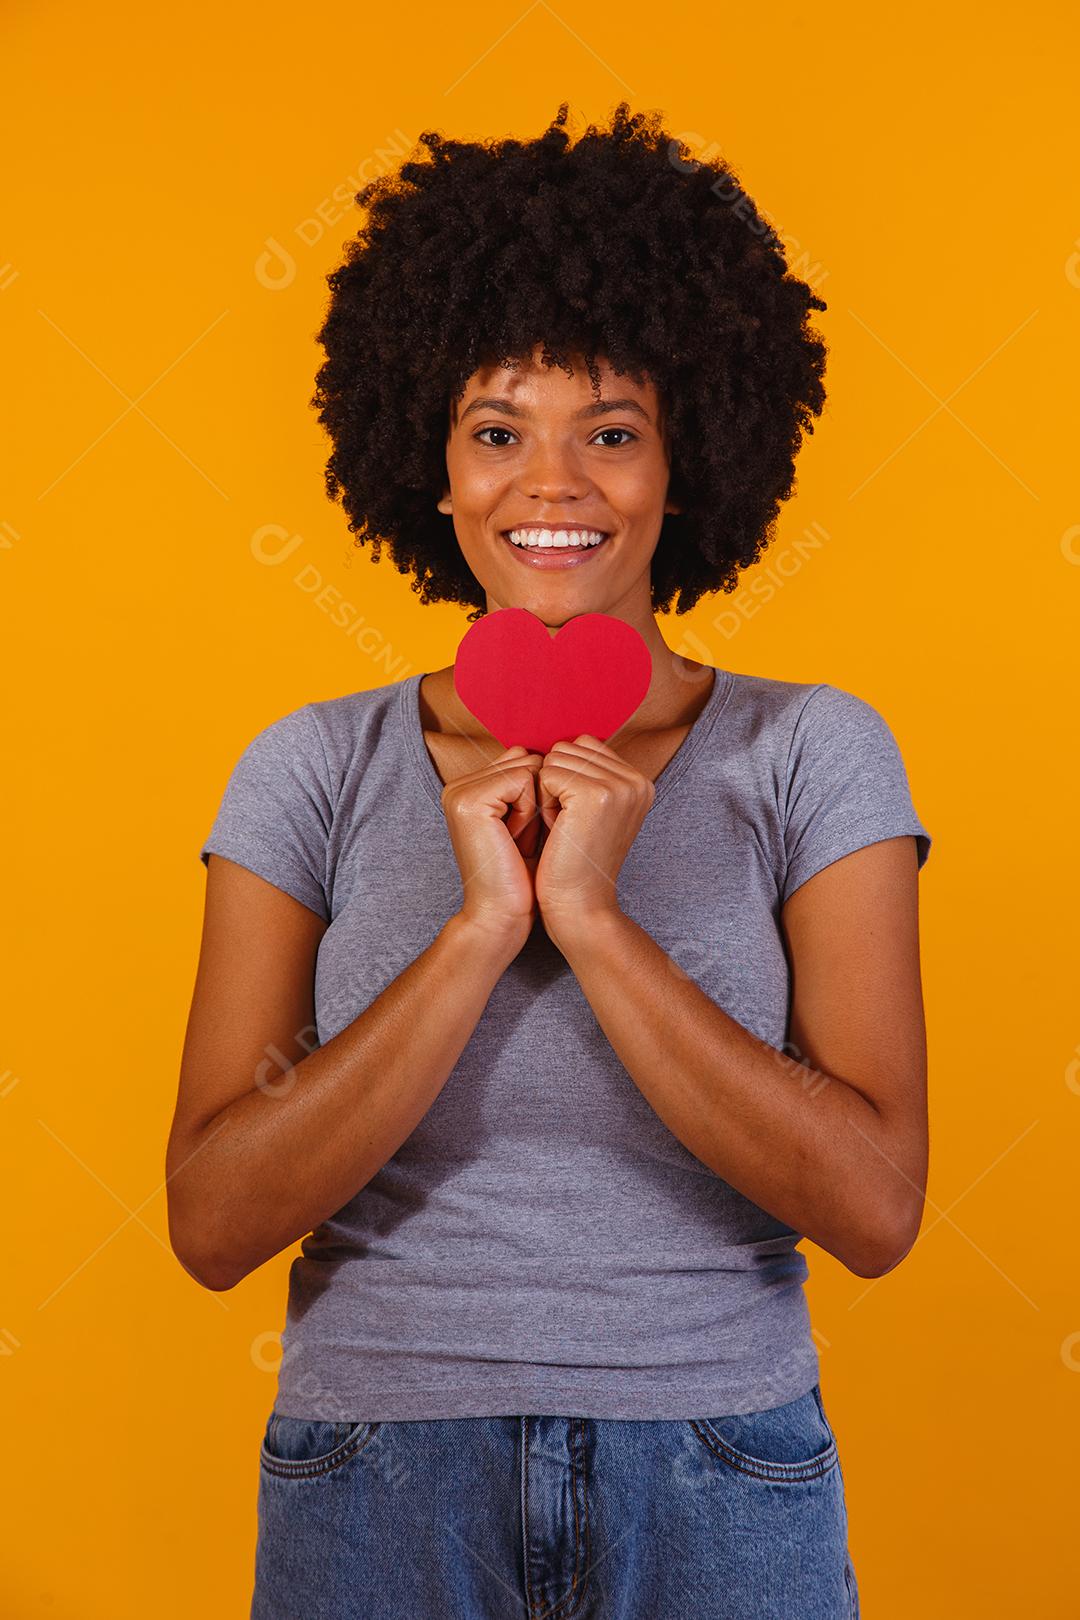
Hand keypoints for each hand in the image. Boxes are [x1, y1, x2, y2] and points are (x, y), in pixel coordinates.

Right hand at [440, 745, 546, 950]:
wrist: (502, 916)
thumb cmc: (522, 876)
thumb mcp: (527, 820)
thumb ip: (529, 784)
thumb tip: (562, 750)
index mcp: (468, 788)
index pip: (523, 758)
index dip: (539, 794)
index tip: (527, 833)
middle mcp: (458, 785)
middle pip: (527, 758)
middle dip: (539, 798)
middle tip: (521, 839)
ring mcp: (460, 791)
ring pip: (529, 766)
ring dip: (536, 805)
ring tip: (517, 840)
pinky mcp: (470, 801)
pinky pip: (524, 780)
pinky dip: (531, 811)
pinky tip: (515, 839)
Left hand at [534, 734, 654, 948]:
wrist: (579, 908)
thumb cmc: (573, 862)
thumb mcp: (589, 812)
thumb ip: (587, 774)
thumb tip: (559, 742)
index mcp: (639, 782)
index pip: (583, 745)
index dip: (564, 778)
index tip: (574, 818)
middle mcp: (637, 780)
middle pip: (568, 747)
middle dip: (555, 783)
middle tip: (567, 826)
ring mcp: (619, 786)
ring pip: (555, 759)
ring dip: (547, 793)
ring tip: (563, 829)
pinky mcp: (595, 794)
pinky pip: (546, 774)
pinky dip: (541, 803)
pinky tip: (557, 831)